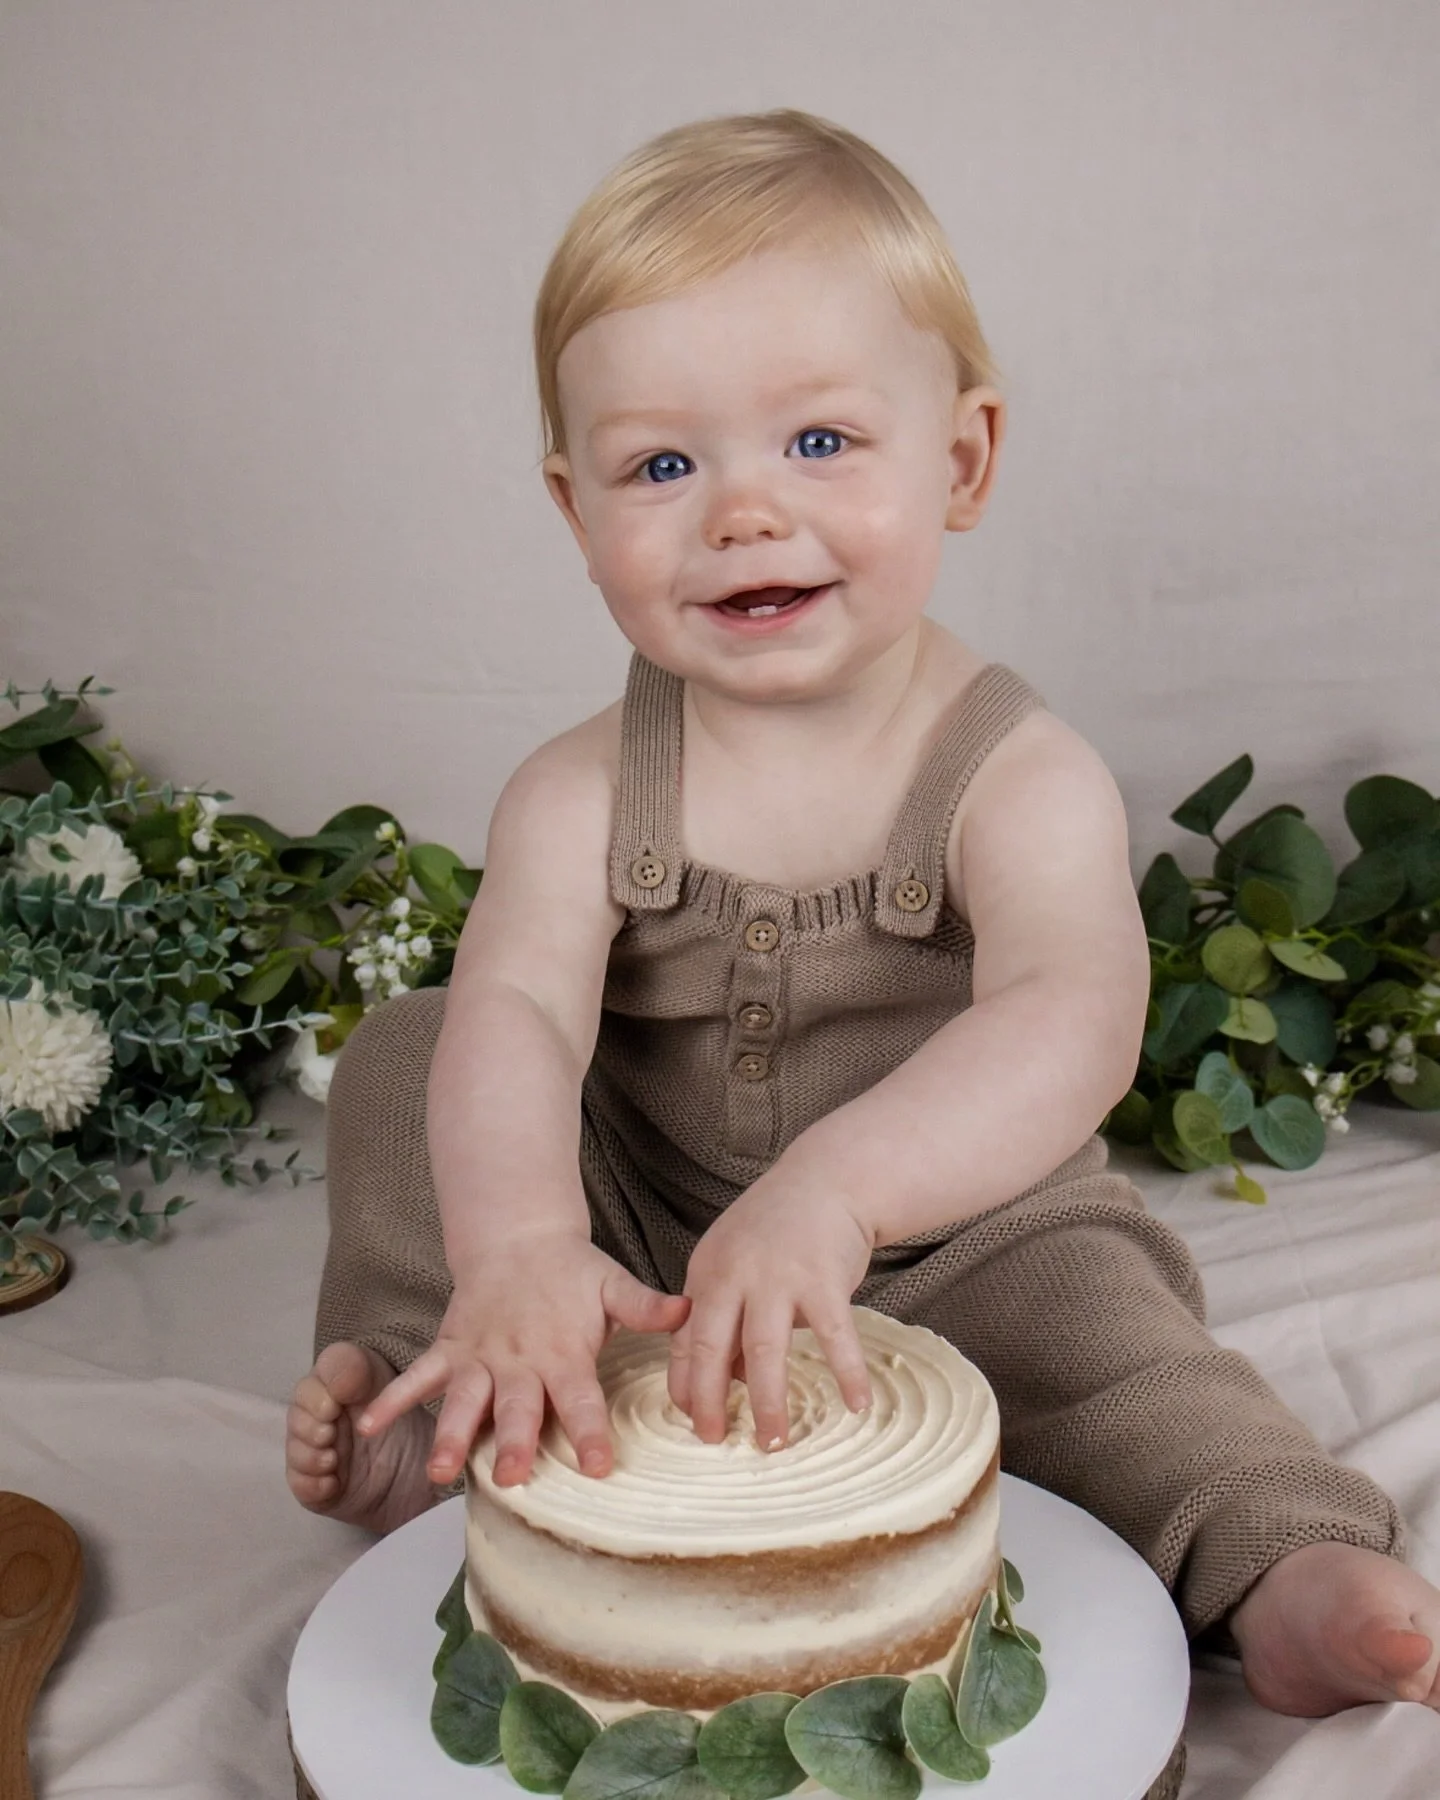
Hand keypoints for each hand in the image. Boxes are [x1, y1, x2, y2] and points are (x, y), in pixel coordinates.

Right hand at [355, 1230, 689, 1486]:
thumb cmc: (571, 1273)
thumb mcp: (613, 1285)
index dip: (590, 1431)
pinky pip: (418, 1376)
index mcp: (562, 1351)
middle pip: (517, 1406)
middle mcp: (518, 1360)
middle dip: (515, 1441)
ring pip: (463, 1400)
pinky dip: (393, 1398)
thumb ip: (646, 1306)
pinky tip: (370, 1426)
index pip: (581, 1398)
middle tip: (513, 1476)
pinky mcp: (450, 1350)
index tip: (599, 1467)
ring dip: (453, 1433)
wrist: (517, 1237)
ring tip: (442, 1470)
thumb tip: (688, 1312)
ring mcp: (479, 1357)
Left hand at [667, 1171, 874, 1450]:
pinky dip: (847, 1372)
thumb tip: (725, 1378)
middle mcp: (735, 1275)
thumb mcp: (733, 1261)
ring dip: (768, 1402)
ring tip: (773, 1442)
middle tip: (715, 1440)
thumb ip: (724, 1314)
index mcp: (707, 1273)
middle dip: (709, 1402)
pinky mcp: (824, 1279)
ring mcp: (779, 1277)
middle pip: (711, 1349)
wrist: (827, 1179)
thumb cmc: (778, 1228)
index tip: (692, 1420)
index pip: (685, 1340)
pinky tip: (857, 1403)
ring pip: (764, 1353)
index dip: (685, 1384)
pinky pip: (834, 1336)